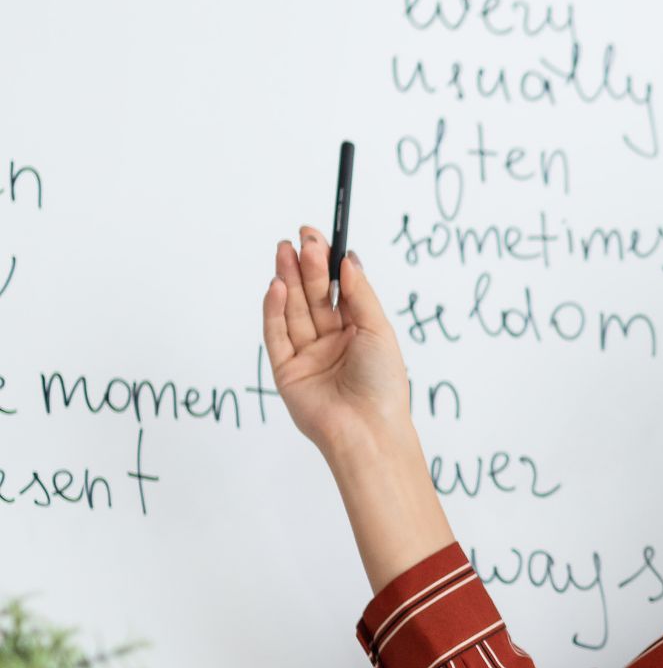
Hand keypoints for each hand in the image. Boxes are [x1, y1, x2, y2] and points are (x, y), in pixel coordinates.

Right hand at [262, 226, 409, 458]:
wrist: (368, 431)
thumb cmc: (383, 384)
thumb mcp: (379, 331)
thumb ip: (360, 295)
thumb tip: (348, 260)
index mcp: (358, 334)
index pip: (338, 292)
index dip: (327, 264)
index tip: (319, 237)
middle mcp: (331, 343)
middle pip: (314, 297)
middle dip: (306, 266)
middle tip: (300, 238)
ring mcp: (307, 356)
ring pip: (294, 310)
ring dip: (289, 280)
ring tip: (285, 251)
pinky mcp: (286, 371)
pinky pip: (276, 335)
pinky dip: (275, 309)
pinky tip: (277, 286)